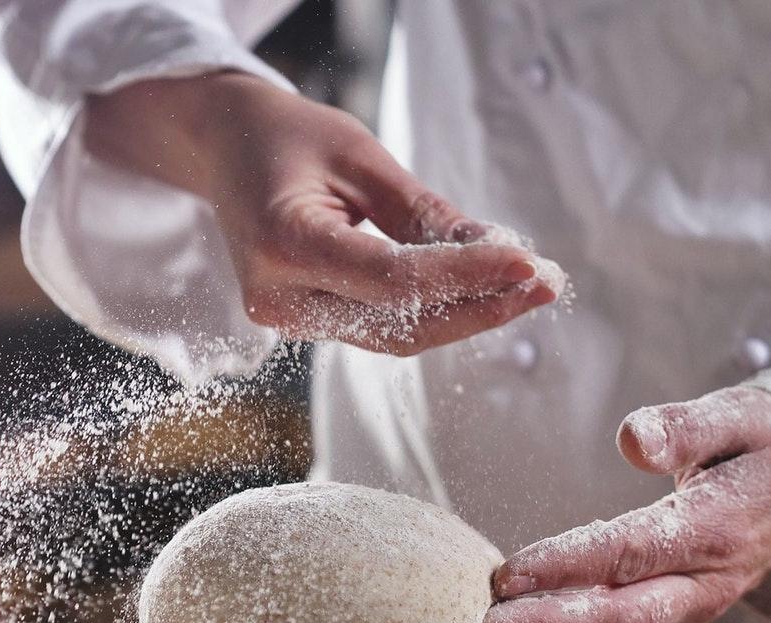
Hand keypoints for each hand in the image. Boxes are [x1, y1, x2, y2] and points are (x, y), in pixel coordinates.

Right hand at [87, 72, 560, 354]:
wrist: (223, 149)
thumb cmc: (287, 138)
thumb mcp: (360, 156)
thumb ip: (424, 212)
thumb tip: (500, 253)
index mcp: (283, 243)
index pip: (393, 280)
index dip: (468, 276)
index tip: (530, 261)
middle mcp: (277, 297)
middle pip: (399, 325)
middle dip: (480, 307)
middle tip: (548, 282)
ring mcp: (285, 317)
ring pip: (394, 337)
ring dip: (465, 316)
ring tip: (528, 287)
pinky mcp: (302, 320)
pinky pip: (378, 328)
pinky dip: (433, 313)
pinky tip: (480, 290)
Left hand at [474, 386, 770, 622]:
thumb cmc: (760, 447)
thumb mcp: (737, 417)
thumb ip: (684, 426)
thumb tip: (632, 441)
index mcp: (717, 529)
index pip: (630, 552)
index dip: (568, 565)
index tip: (509, 572)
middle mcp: (706, 583)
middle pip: (622, 617)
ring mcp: (692, 608)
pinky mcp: (677, 616)